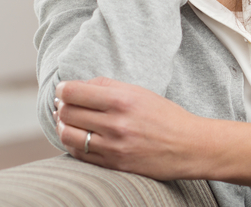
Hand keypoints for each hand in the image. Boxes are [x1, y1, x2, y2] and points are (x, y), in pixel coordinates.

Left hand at [54, 77, 205, 179]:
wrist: (189, 146)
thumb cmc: (166, 116)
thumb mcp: (141, 93)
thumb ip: (109, 86)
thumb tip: (78, 85)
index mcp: (123, 100)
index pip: (74, 92)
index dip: (64, 89)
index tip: (65, 89)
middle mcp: (115, 123)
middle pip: (67, 112)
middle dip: (62, 106)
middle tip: (66, 104)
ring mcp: (112, 146)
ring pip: (67, 134)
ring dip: (63, 126)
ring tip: (69, 121)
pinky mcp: (112, 164)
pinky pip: (78, 153)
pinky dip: (73, 143)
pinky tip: (80, 136)